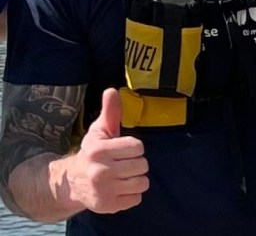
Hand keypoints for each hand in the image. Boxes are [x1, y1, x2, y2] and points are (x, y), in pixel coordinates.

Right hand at [64, 89, 148, 213]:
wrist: (73, 183)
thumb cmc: (93, 153)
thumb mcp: (99, 132)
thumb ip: (110, 112)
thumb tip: (112, 90)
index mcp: (99, 151)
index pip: (138, 147)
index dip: (134, 148)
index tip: (123, 150)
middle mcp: (100, 171)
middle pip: (142, 165)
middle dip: (135, 164)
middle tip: (122, 164)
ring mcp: (104, 190)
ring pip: (142, 182)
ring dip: (136, 179)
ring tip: (123, 176)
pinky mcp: (108, 206)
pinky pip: (137, 198)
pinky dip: (132, 195)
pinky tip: (119, 189)